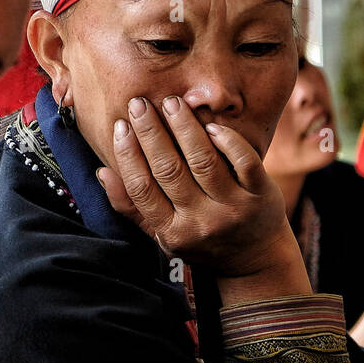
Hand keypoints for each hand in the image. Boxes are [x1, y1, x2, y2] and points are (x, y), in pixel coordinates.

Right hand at [96, 94, 302, 280]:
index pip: (141, 189)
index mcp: (172, 232)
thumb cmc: (202, 240)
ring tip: (171, 103)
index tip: (120, 126)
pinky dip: (227, 140)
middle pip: (169, 170)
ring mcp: (232, 209)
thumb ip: (132, 207)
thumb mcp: (163, 233)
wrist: (255, 259)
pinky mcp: (260, 195)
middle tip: (139, 104)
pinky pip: (244, 161)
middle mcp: (201, 222)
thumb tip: (103, 173)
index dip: (128, 155)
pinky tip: (211, 125)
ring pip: (203, 161)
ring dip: (185, 128)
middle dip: (151, 133)